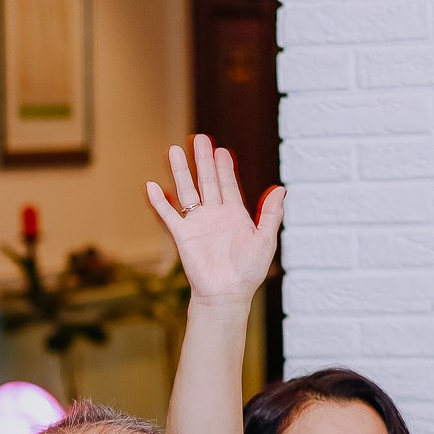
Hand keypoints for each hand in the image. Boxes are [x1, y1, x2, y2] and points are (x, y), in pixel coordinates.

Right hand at [145, 135, 284, 306]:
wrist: (227, 294)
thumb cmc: (248, 272)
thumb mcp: (265, 240)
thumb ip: (271, 214)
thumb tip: (281, 188)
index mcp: (235, 215)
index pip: (227, 185)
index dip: (224, 167)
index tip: (220, 150)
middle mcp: (215, 215)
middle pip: (206, 181)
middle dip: (203, 160)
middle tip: (199, 138)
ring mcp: (198, 224)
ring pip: (187, 191)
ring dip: (181, 172)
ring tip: (174, 150)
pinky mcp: (183, 235)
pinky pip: (169, 215)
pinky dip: (160, 202)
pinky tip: (152, 186)